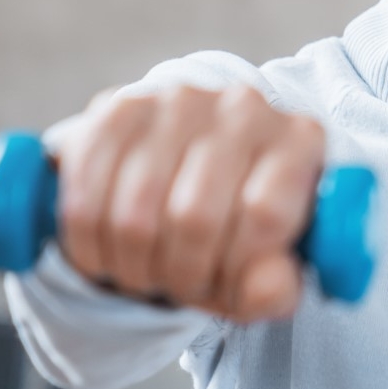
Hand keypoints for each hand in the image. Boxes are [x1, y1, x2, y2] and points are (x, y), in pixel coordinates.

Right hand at [49, 84, 324, 321]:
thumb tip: (266, 287)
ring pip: (136, 214)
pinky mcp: (120, 106)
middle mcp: (245, 108)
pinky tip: (109, 250)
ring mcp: (181, 100)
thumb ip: (275, 288)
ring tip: (149, 269)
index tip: (226, 285)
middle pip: (194, 217)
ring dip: (133, 265)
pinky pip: (87, 196)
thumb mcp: (267, 273)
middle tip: (179, 284)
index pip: (264, 215)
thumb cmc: (237, 232)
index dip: (235, 269)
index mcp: (300, 142)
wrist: (182, 178)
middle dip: (180, 273)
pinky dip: (90, 243)